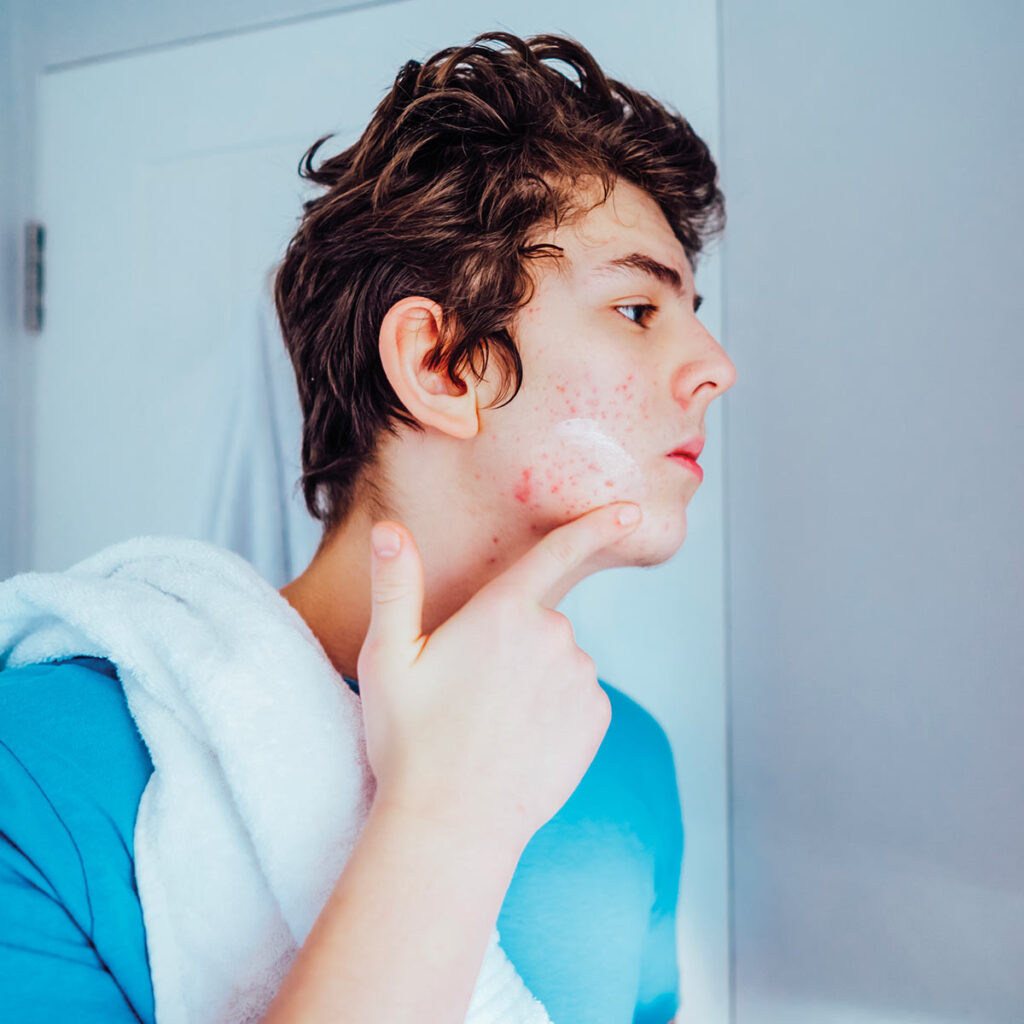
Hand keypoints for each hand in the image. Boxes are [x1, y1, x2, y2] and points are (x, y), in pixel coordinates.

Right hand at [356, 501, 643, 852]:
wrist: (453, 824)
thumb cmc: (411, 740)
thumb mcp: (387, 658)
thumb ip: (394, 586)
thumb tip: (389, 529)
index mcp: (504, 612)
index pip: (559, 552)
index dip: (596, 525)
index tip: (630, 511)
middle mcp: (554, 637)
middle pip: (540, 620)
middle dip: (511, 641)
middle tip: (468, 692)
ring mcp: (581, 680)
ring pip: (560, 660)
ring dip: (533, 678)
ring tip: (490, 724)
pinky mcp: (597, 718)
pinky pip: (578, 697)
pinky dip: (555, 710)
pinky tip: (520, 741)